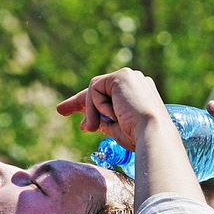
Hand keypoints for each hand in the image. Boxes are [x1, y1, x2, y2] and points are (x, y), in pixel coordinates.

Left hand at [56, 68, 171, 150]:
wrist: (153, 135)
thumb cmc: (140, 138)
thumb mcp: (118, 130)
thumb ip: (104, 122)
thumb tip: (88, 124)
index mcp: (139, 94)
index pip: (110, 96)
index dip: (92, 107)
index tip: (79, 120)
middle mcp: (136, 82)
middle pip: (99, 89)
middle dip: (79, 102)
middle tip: (61, 110)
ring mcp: (129, 77)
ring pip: (95, 91)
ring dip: (92, 112)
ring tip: (95, 127)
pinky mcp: (121, 76)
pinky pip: (95, 89)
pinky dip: (96, 106)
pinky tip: (111, 116)